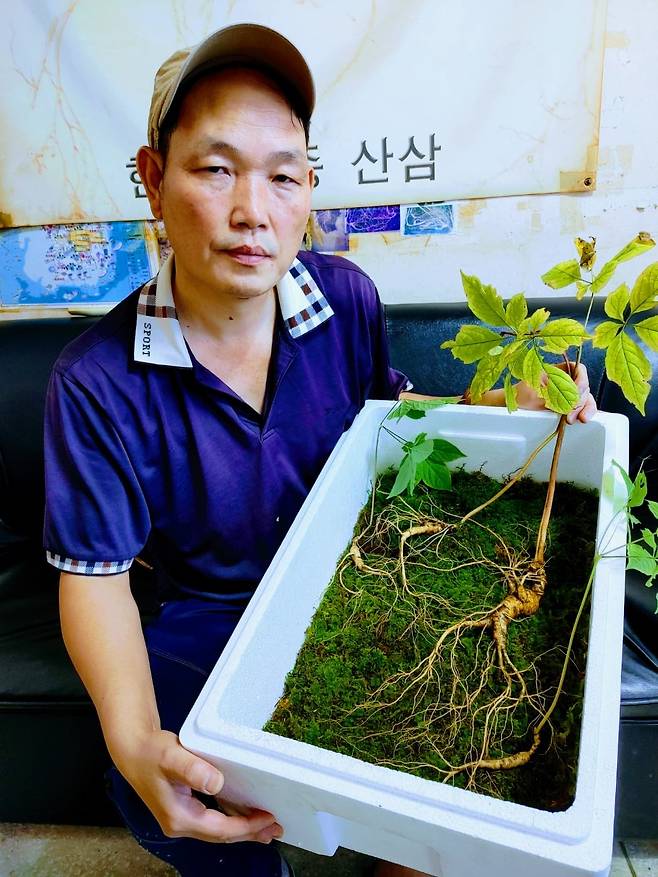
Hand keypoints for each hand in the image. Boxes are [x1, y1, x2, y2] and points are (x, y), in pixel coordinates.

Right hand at [114, 728, 281, 842]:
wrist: (132, 748)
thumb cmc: (150, 751)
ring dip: (243, 829)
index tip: (267, 818)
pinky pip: (213, 820)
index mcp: (179, 818)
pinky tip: (243, 815)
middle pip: (221, 836)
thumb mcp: (171, 756)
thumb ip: (192, 769)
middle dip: (249, 833)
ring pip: (218, 830)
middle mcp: (181, 823)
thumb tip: (215, 783)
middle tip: (276, 828)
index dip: (245, 827)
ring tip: (266, 827)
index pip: (219, 830)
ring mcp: (182, 818)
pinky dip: (231, 820)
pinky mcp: (184, 808)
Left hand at [515, 361, 595, 423]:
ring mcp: (569, 394)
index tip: (577, 390)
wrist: (516, 409)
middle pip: (584, 386)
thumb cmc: (521, 396)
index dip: (581, 379)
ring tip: (577, 418)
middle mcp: (567, 380)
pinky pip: (583, 408)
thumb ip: (551, 393)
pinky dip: (583, 413)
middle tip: (570, 410)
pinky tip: (581, 419)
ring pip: (586, 398)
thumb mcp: (533, 392)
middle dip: (580, 399)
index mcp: (558, 370)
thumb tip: (569, 397)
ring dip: (585, 408)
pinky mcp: (570, 406)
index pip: (578, 369)